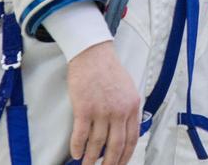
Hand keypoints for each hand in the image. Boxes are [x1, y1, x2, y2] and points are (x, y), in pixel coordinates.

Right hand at [65, 41, 139, 164]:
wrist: (93, 54)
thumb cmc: (109, 71)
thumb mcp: (128, 89)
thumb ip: (128, 109)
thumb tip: (125, 131)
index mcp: (132, 106)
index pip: (132, 139)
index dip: (125, 156)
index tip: (120, 164)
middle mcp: (119, 111)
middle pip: (116, 145)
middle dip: (110, 163)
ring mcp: (102, 110)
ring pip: (97, 143)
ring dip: (90, 159)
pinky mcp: (84, 108)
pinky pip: (81, 135)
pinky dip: (78, 147)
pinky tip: (75, 153)